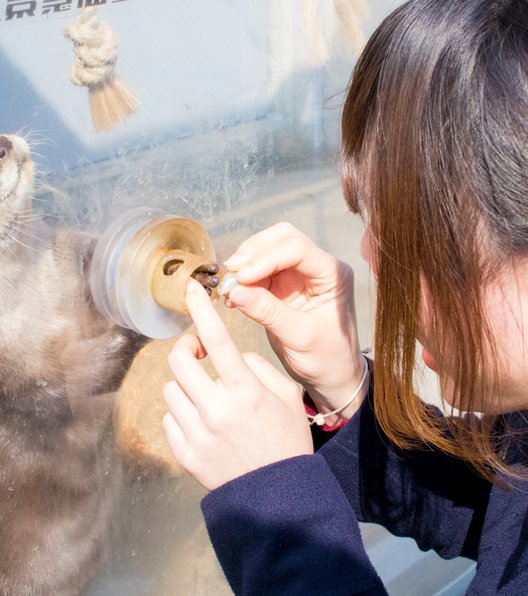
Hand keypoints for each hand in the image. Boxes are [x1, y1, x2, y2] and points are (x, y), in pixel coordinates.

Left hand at [163, 279, 313, 490]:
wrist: (277, 495)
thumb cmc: (286, 439)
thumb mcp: (286, 395)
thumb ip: (258, 367)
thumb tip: (230, 357)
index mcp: (245, 391)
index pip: (218, 339)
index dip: (201, 309)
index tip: (190, 288)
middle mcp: (216, 409)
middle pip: (178, 361)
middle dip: (186, 349)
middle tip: (197, 352)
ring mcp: (197, 433)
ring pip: (170, 389)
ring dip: (186, 385)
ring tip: (206, 397)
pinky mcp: (184, 454)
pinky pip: (169, 419)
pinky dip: (182, 414)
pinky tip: (203, 424)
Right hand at [222, 223, 366, 418]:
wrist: (332, 376)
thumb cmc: (327, 359)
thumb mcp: (300, 338)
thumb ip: (269, 312)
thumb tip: (235, 291)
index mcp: (333, 275)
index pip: (297, 249)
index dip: (266, 257)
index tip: (242, 276)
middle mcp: (318, 267)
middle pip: (282, 238)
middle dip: (253, 252)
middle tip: (232, 273)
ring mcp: (299, 274)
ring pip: (267, 250)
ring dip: (245, 264)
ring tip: (229, 288)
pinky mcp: (283, 286)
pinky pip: (258, 271)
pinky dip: (243, 280)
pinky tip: (232, 297)